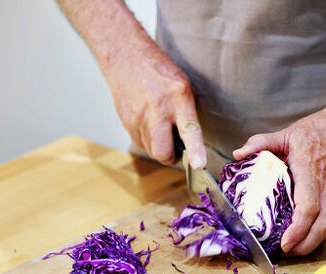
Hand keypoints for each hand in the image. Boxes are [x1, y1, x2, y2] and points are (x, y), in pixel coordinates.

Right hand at [104, 45, 205, 168]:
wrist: (125, 56)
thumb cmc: (158, 71)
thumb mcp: (183, 86)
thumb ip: (187, 114)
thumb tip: (191, 144)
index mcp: (178, 97)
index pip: (189, 130)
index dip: (195, 151)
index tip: (199, 165)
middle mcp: (157, 109)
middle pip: (162, 151)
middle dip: (171, 158)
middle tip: (177, 151)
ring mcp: (138, 116)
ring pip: (150, 150)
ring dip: (158, 148)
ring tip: (162, 131)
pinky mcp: (125, 121)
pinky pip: (139, 142)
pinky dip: (147, 140)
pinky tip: (149, 125)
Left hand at [233, 107, 325, 254]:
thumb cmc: (318, 132)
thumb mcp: (287, 133)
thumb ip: (261, 142)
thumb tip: (238, 154)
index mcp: (311, 173)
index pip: (309, 208)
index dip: (298, 229)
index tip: (285, 243)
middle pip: (321, 228)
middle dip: (303, 246)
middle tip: (283, 253)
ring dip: (309, 245)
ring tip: (290, 250)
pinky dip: (315, 236)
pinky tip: (301, 239)